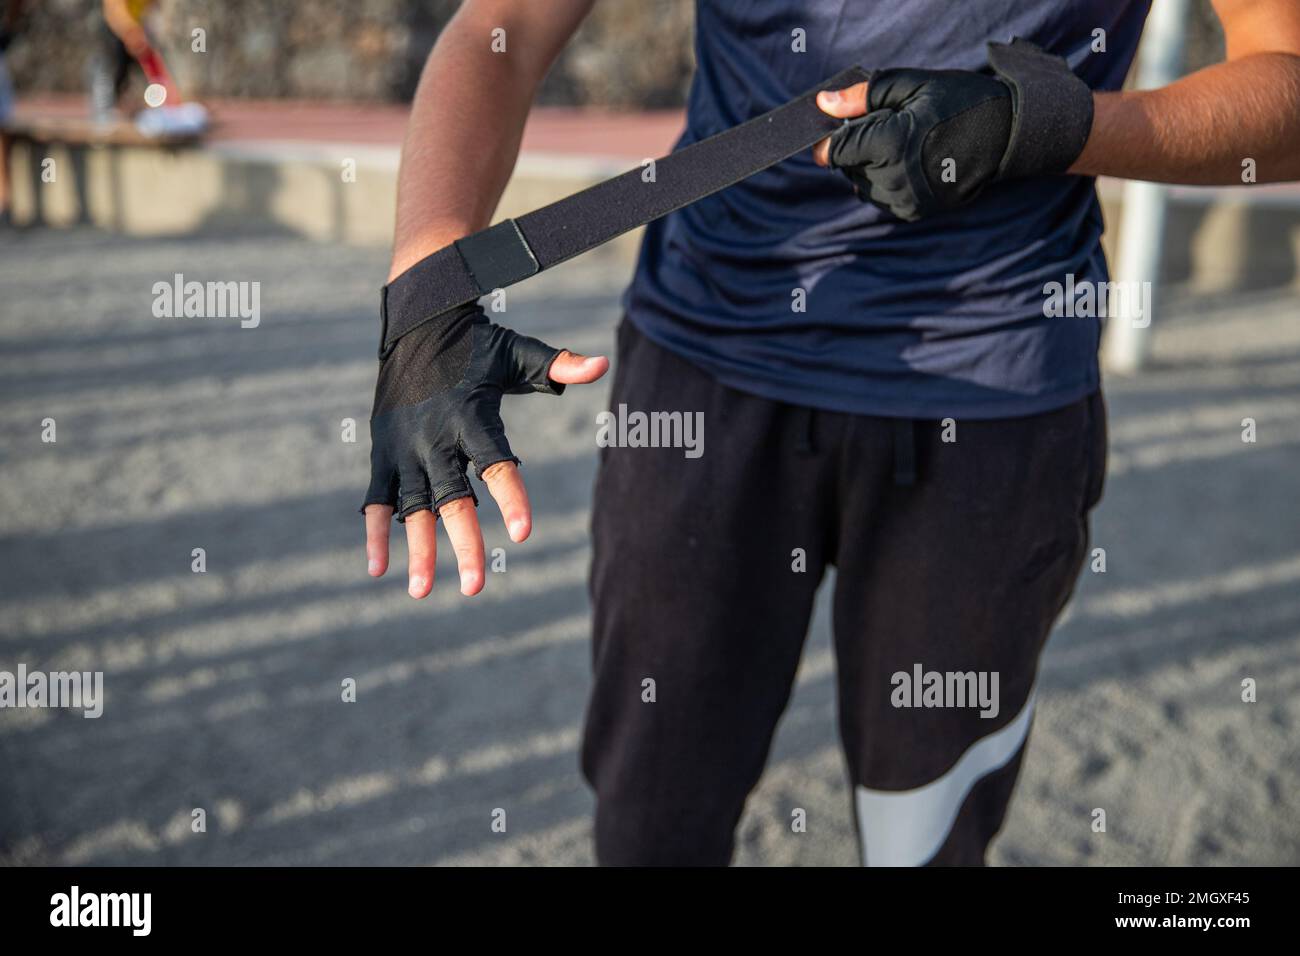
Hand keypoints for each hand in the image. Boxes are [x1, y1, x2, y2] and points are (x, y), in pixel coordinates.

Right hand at [362, 303, 607, 597]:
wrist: (415, 323)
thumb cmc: (476, 344)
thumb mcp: (517, 352)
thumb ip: (558, 366)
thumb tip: (601, 366)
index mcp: (471, 417)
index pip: (496, 463)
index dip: (511, 498)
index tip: (525, 534)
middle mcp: (435, 437)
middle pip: (452, 499)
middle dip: (464, 544)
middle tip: (476, 587)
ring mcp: (404, 448)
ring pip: (411, 508)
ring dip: (416, 551)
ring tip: (422, 593)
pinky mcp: (382, 452)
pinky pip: (376, 499)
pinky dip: (375, 532)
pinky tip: (379, 568)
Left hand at [813, 39, 1093, 221]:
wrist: (1005, 135)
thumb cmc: (959, 102)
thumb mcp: (913, 85)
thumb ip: (864, 95)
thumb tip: (823, 104)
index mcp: (888, 143)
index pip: (834, 152)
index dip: (830, 141)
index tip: (839, 130)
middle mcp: (892, 177)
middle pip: (847, 169)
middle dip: (857, 150)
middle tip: (889, 130)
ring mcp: (904, 199)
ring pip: (862, 187)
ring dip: (870, 169)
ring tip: (903, 148)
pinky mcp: (914, 212)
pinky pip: (881, 200)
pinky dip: (886, 184)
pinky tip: (910, 165)